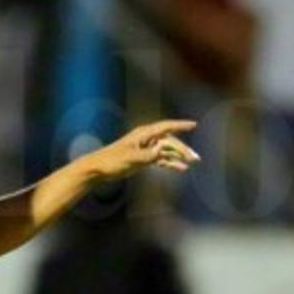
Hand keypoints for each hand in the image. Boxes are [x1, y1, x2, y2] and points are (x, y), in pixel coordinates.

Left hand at [84, 120, 200, 181]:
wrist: (98, 169)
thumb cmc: (112, 161)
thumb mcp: (131, 158)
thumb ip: (148, 155)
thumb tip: (162, 150)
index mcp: (142, 134)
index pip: (165, 127)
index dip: (180, 125)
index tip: (194, 124)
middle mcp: (146, 139)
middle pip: (169, 141)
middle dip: (183, 148)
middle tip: (195, 159)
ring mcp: (145, 149)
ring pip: (167, 150)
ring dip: (179, 156)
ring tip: (191, 163)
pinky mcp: (143, 159)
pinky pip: (161, 159)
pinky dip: (171, 163)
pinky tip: (181, 168)